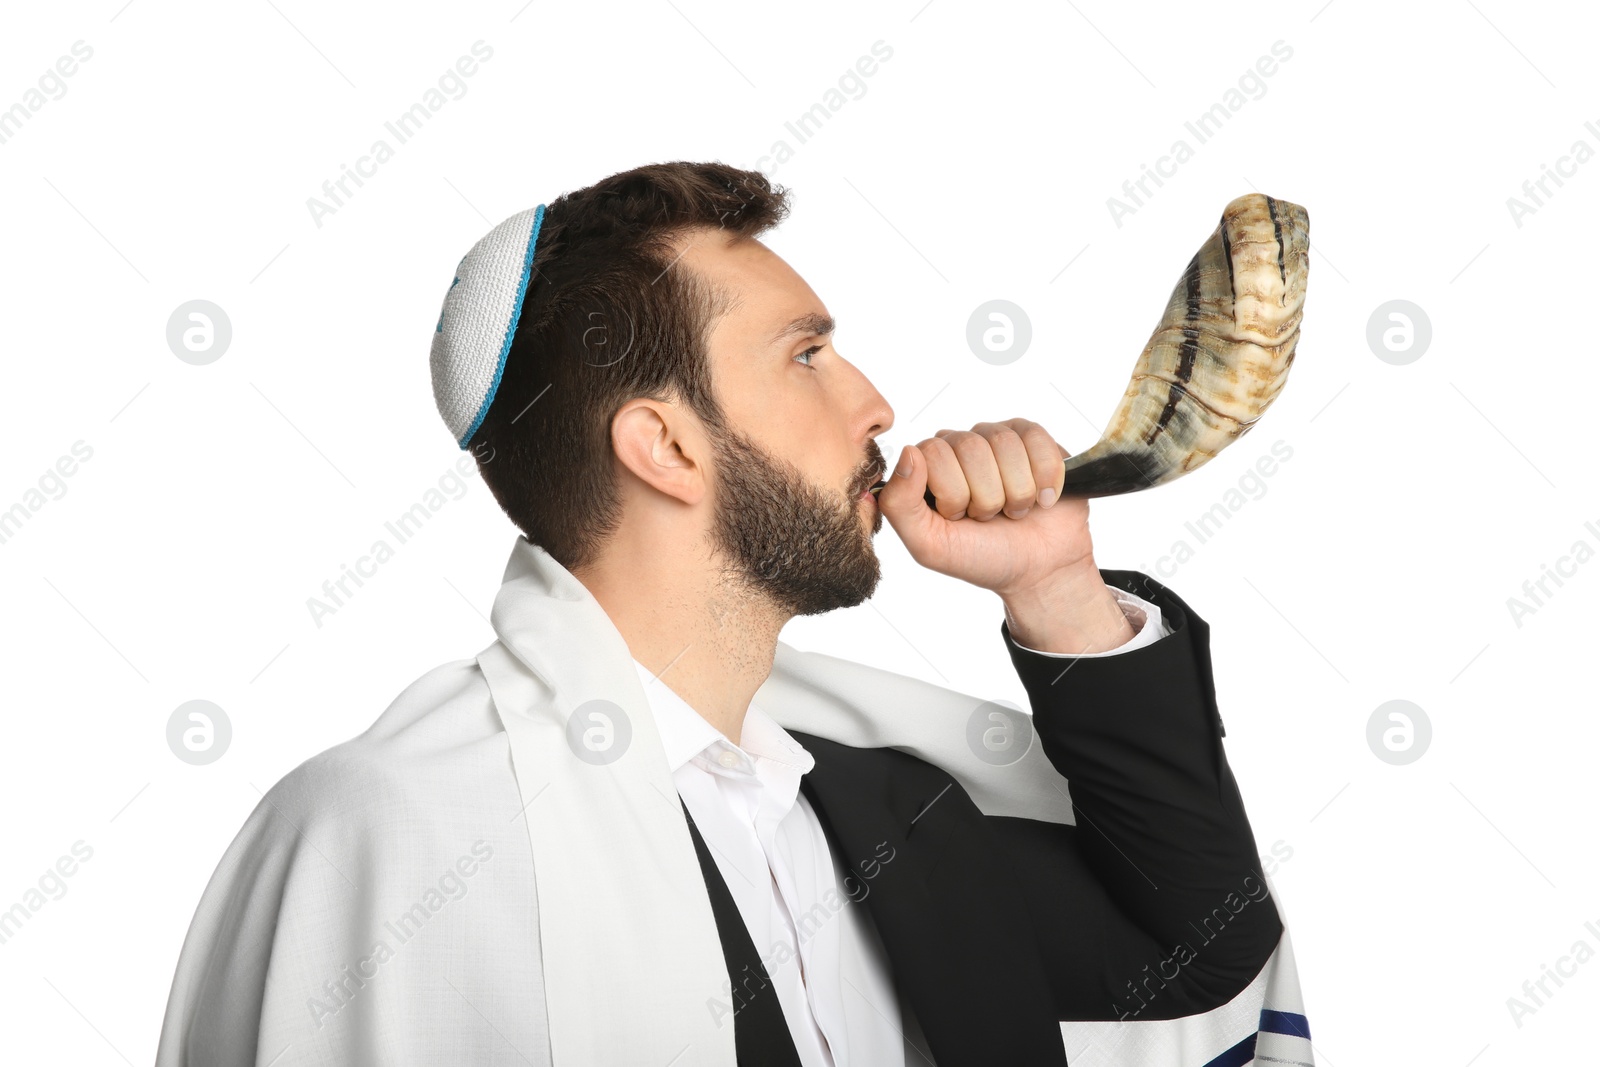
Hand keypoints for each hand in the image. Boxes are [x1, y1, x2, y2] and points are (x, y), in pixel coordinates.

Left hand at [876, 418, 1097, 598]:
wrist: (1041, 570)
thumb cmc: (983, 557)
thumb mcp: (930, 545)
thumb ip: (900, 504)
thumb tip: (908, 453)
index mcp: (927, 466)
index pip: (933, 454)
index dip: (954, 494)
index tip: (961, 518)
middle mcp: (958, 445)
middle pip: (970, 447)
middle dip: (987, 496)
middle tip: (990, 517)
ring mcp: (995, 438)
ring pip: (1004, 442)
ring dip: (1017, 490)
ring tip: (1015, 510)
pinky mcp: (1032, 438)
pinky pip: (1036, 438)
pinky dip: (1045, 477)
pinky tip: (1042, 498)